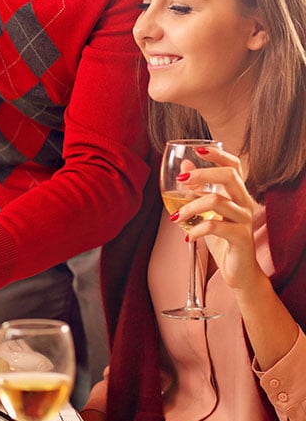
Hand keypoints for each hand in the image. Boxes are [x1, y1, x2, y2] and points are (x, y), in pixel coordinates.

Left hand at [172, 146, 263, 290]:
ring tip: (175, 218)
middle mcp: (245, 203)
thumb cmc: (222, 238)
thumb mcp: (207, 212)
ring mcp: (245, 220)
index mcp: (237, 194)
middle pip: (229, 176)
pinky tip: (187, 237)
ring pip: (217, 200)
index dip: (219, 155)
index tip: (199, 149)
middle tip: (180, 180)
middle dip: (202, 174)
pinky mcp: (241, 238)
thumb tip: (184, 166)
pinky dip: (196, 230)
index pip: (235, 166)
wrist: (238, 271)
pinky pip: (216, 226)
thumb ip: (198, 190)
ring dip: (190, 207)